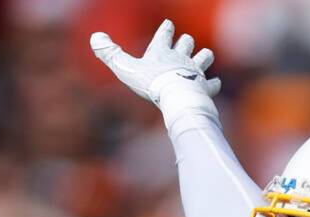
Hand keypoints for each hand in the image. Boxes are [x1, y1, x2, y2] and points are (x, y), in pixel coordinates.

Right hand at [91, 19, 219, 126]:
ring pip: (205, 57)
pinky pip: (213, 83)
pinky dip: (213, 83)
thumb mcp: (125, 67)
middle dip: (186, 41)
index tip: (169, 24)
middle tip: (185, 41)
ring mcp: (195, 71)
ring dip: (204, 56)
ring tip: (204, 56)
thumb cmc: (151, 83)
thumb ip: (110, 54)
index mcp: (162, 51)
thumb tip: (95, 37)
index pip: (165, 33)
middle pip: (187, 42)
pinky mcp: (205, 86)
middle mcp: (181, 57)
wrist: (177, 98)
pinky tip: (214, 83)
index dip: (166, 28)